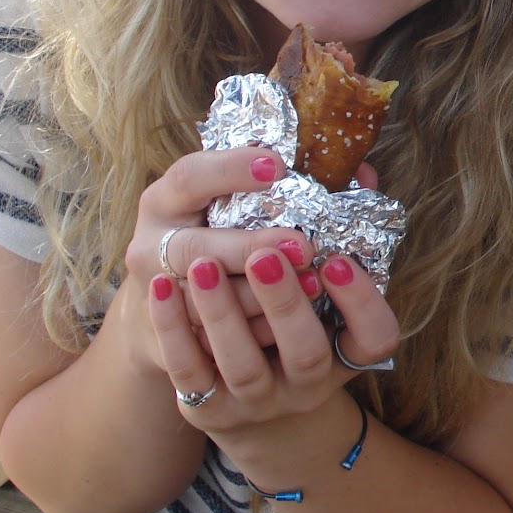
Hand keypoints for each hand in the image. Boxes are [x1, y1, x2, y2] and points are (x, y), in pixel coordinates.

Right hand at [123, 148, 315, 362]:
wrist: (160, 315)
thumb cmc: (214, 241)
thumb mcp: (232, 207)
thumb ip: (288, 187)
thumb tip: (363, 173)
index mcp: (165, 201)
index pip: (189, 176)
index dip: (230, 169)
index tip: (278, 165)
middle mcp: (148, 246)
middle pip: (194, 247)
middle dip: (250, 246)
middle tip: (303, 245)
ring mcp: (152, 297)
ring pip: (199, 302)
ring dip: (257, 297)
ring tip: (311, 284)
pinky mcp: (159, 345)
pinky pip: (201, 348)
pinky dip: (247, 335)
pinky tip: (285, 327)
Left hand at [147, 244, 398, 439]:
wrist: (241, 386)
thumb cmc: (289, 316)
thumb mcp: (324, 287)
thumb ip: (341, 227)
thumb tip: (359, 170)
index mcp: (347, 351)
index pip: (376, 339)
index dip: (363, 304)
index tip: (338, 261)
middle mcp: (308, 382)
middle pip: (306, 353)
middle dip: (285, 302)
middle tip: (266, 255)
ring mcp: (257, 399)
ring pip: (242, 365)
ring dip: (224, 311)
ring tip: (203, 265)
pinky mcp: (205, 405)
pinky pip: (187, 372)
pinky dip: (173, 329)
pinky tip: (159, 288)